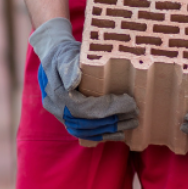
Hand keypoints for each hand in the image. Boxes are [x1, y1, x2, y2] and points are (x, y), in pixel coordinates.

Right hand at [32, 18, 138, 140]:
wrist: (53, 57)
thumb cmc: (63, 54)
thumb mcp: (65, 55)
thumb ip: (69, 68)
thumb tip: (72, 84)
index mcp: (56, 93)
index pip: (83, 107)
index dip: (107, 108)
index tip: (129, 102)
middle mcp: (56, 108)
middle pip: (86, 122)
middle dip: (112, 120)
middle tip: (135, 114)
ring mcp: (60, 115)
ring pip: (85, 130)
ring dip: (110, 130)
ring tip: (131, 124)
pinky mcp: (67, 118)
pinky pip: (83, 132)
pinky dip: (101, 134)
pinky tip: (118, 133)